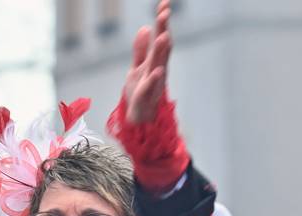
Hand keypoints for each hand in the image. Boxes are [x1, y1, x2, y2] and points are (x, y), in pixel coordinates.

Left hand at [122, 0, 171, 124]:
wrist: (137, 118)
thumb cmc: (139, 92)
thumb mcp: (137, 67)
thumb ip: (140, 50)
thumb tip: (145, 28)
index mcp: (155, 60)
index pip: (160, 37)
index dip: (162, 21)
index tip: (164, 3)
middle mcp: (158, 69)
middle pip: (162, 47)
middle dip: (163, 30)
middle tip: (165, 13)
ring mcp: (154, 83)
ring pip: (159, 65)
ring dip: (161, 51)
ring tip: (163, 36)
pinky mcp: (146, 97)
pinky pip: (151, 87)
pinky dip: (154, 79)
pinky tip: (156, 70)